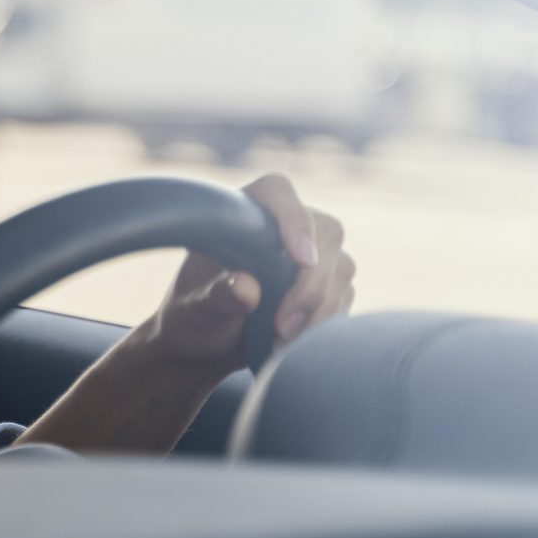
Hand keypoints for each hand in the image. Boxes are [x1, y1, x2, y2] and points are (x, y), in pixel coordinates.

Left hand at [134, 172, 355, 383]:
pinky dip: (323, 324)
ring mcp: (311, 255)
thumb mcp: (194, 312)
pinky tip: (292, 344)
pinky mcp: (329, 285)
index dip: (295, 219)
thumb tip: (246, 287)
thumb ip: (216, 298)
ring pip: (341, 269)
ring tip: (279, 344)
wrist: (207, 345)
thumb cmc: (193, 319)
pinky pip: (344, 297)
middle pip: (325, 232)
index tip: (302, 258)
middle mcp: (282, 227)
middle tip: (282, 327)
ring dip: (318, 311)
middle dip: (311, 284)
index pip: (277, 192)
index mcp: (242, 215)